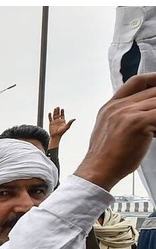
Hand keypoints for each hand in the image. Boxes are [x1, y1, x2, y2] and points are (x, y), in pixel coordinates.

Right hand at [47, 106, 74, 149]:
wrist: (56, 136)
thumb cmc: (62, 132)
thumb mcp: (67, 126)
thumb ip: (70, 122)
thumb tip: (74, 119)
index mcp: (62, 121)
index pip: (62, 115)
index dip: (62, 112)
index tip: (62, 109)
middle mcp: (58, 121)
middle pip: (58, 114)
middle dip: (58, 111)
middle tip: (58, 107)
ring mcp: (54, 122)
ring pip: (54, 115)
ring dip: (54, 112)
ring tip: (55, 108)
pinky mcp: (51, 123)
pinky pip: (50, 118)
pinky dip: (49, 116)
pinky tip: (50, 113)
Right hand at [75, 72, 155, 191]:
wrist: (98, 170)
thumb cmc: (108, 155)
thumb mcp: (109, 129)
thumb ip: (123, 116)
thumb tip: (144, 114)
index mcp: (110, 105)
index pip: (136, 82)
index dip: (154, 78)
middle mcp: (117, 106)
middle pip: (153, 91)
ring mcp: (127, 112)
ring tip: (155, 129)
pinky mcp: (138, 122)